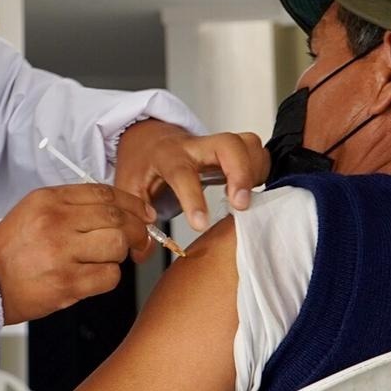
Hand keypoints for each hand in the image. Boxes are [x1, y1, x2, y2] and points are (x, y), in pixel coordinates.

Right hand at [0, 184, 154, 324]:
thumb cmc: (13, 249)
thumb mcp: (35, 210)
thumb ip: (73, 205)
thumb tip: (119, 208)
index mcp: (49, 200)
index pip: (104, 193)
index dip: (131, 203)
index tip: (143, 213)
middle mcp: (56, 222)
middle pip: (117, 218)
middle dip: (136, 230)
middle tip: (138, 240)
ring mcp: (61, 253)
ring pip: (117, 245)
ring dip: (120, 254)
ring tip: (106, 259)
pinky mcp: (67, 283)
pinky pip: (109, 276)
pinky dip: (109, 277)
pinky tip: (94, 276)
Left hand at [113, 119, 269, 230]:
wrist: (150, 139)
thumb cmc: (143, 164)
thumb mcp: (128, 187)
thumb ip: (136, 218)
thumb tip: (143, 251)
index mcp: (167, 156)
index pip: (183, 172)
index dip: (193, 198)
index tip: (200, 224)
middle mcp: (196, 146)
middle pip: (227, 144)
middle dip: (240, 173)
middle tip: (240, 205)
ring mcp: (217, 145)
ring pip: (247, 144)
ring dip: (255, 171)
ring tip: (246, 200)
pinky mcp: (232, 149)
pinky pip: (256, 150)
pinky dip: (261, 169)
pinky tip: (253, 190)